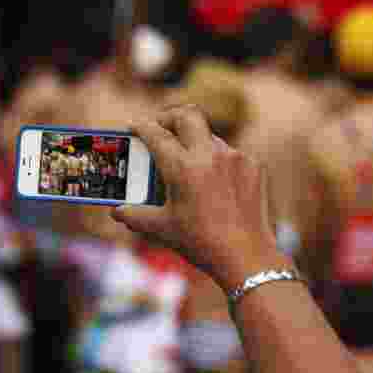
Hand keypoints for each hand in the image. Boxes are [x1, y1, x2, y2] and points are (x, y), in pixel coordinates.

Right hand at [112, 106, 284, 290]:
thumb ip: (135, 215)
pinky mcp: (255, 166)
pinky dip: (218, 163)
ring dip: (195, 144)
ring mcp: (236, 158)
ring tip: (188, 166)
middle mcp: (210, 155)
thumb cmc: (202, 243)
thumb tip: (117, 211)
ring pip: (210, 137)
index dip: (141, 127)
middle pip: (187, 115)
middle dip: (170, 117)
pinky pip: (231, 155)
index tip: (134, 127)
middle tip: (161, 128)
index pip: (156, 134)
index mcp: (183, 167)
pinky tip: (215, 185)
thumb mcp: (162, 229)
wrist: (247, 257)